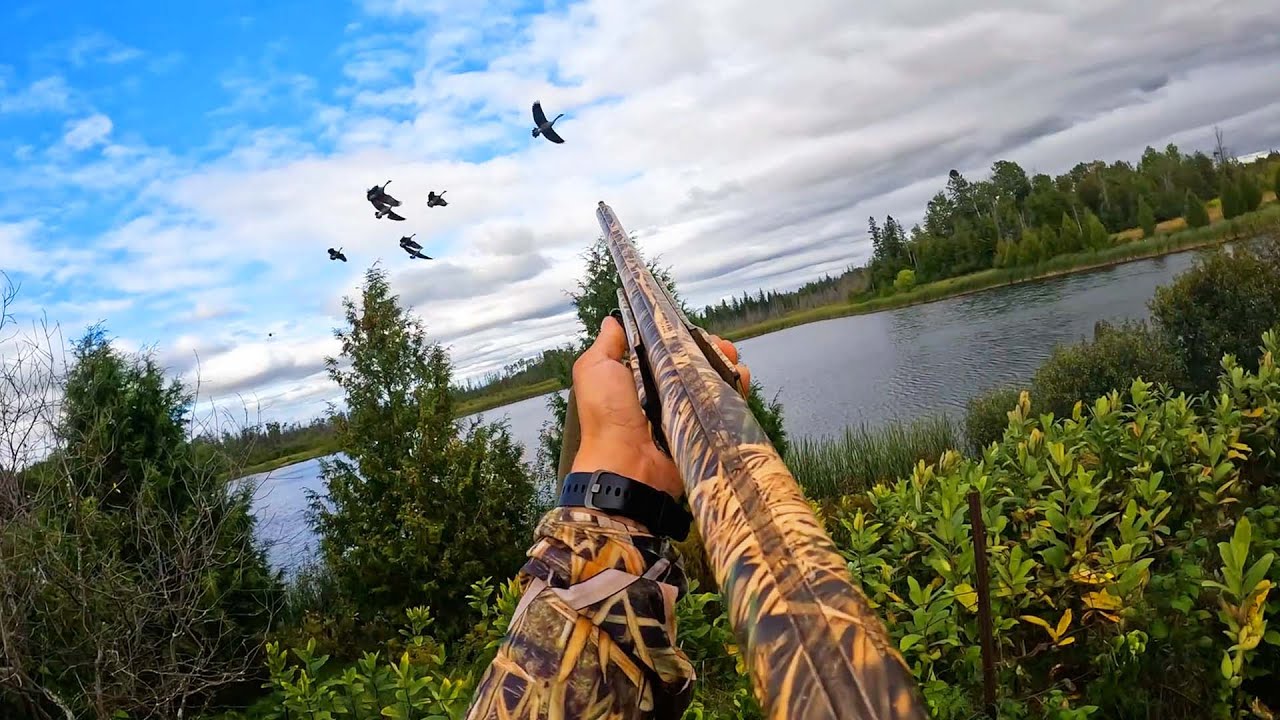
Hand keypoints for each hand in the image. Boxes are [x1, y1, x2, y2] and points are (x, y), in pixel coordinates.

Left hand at [570, 315, 750, 499]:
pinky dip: (736, 388)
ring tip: (731, 356)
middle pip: (692, 361)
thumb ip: (606, 344)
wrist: (627, 464)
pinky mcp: (701, 427)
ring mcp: (684, 410)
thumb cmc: (608, 414)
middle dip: (708, 347)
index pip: (664, 348)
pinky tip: (740, 376)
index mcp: (637, 376)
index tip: (691, 327)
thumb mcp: (595, 369)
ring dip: (724, 363)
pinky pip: (723, 404)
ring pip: (711, 379)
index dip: (679, 335)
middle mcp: (662, 391)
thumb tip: (613, 320)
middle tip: (718, 343)